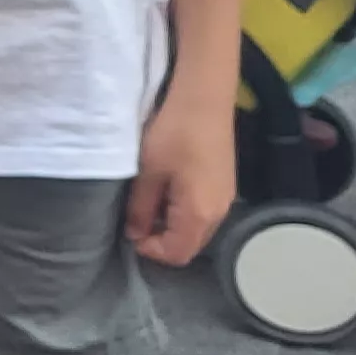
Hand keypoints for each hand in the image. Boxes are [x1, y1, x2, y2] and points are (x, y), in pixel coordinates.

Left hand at [126, 84, 238, 265]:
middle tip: (136, 221)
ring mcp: (226, 198)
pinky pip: (204, 213)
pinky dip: (183, 213)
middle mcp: (219, 212)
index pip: (178, 253)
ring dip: (172, 227)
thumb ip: (140, 208)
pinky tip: (166, 192)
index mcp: (200, 214)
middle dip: (162, 241)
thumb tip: (135, 234)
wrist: (204, 100)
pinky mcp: (225, 185)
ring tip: (147, 205)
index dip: (151, 251)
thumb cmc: (173, 134)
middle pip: (190, 246)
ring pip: (198, 230)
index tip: (129, 233)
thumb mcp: (148, 172)